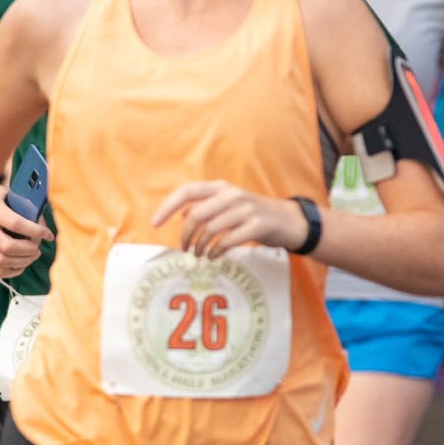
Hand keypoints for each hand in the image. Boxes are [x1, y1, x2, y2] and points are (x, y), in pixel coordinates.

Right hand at [0, 182, 52, 278]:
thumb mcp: (6, 192)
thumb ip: (24, 206)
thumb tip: (42, 224)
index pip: (16, 224)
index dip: (36, 231)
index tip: (48, 234)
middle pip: (8, 247)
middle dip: (30, 250)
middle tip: (38, 246)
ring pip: (1, 261)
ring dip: (23, 262)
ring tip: (33, 254)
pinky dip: (12, 271)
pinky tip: (22, 264)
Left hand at [152, 181, 303, 255]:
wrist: (288, 221)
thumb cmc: (253, 214)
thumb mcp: (229, 204)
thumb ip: (206, 206)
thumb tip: (180, 213)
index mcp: (221, 187)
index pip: (187, 191)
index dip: (168, 206)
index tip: (154, 223)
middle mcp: (232, 194)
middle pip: (196, 214)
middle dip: (185, 235)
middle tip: (184, 248)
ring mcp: (245, 209)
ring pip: (210, 229)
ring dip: (200, 246)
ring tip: (199, 255)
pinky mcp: (256, 226)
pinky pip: (227, 241)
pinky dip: (215, 252)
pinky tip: (213, 257)